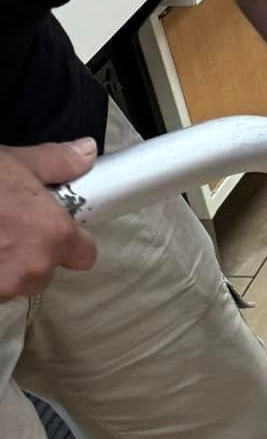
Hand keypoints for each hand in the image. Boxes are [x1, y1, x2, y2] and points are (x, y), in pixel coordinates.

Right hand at [0, 140, 98, 301]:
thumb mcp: (13, 161)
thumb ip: (56, 162)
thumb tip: (87, 152)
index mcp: (53, 234)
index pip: (85, 256)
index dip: (73, 242)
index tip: (54, 228)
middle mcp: (34, 268)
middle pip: (46, 270)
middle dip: (31, 252)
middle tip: (7, 225)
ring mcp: (5, 286)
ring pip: (16, 281)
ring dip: (5, 265)